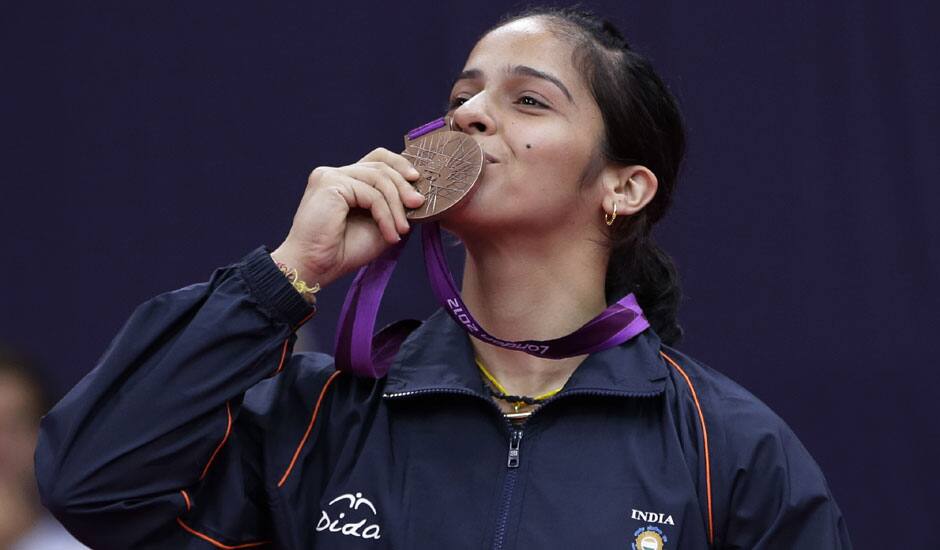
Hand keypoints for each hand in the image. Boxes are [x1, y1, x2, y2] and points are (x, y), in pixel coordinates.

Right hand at [271, 148, 424, 287]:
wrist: (315, 268)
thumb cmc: (343, 252)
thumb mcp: (378, 225)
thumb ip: (393, 207)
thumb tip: (418, 195)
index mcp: (344, 180)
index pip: (376, 159)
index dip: (399, 165)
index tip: (417, 181)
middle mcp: (335, 174)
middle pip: (380, 165)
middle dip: (404, 186)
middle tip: (419, 205)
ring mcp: (331, 176)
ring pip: (378, 178)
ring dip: (396, 206)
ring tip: (402, 230)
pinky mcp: (330, 183)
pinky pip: (371, 194)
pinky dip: (385, 215)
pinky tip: (390, 235)